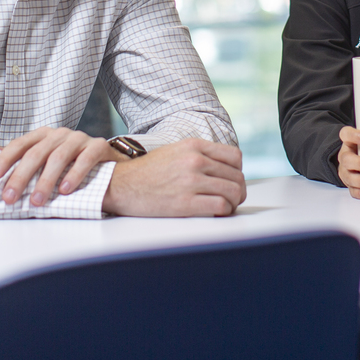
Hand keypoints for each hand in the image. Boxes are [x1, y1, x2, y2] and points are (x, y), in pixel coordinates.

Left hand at [0, 127, 121, 206]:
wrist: (109, 166)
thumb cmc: (71, 165)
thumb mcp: (45, 160)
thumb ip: (22, 160)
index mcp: (43, 135)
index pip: (19, 144)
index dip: (4, 160)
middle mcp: (59, 134)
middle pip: (36, 153)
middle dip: (21, 177)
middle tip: (10, 198)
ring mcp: (79, 138)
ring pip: (58, 157)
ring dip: (45, 181)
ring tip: (36, 200)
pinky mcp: (98, 146)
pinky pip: (85, 159)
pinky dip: (74, 175)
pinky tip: (65, 190)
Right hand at [102, 138, 245, 216]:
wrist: (121, 185)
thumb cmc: (147, 171)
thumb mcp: (176, 151)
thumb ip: (200, 154)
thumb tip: (225, 168)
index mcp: (194, 146)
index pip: (235, 157)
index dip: (237, 172)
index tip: (231, 180)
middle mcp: (195, 161)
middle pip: (237, 177)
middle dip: (238, 191)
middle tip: (232, 199)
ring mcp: (191, 181)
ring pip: (233, 192)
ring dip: (233, 203)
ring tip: (224, 207)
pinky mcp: (185, 203)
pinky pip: (220, 207)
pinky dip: (224, 212)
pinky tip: (216, 213)